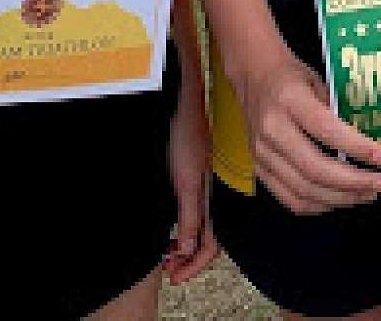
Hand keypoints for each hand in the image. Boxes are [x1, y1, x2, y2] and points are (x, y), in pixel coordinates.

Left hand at [163, 75, 218, 281]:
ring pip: (198, 228)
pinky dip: (181, 228)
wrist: (182, 104)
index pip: (210, 245)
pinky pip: (192, 213)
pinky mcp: (193, 178)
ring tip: (166, 253)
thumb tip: (188, 249)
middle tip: (168, 269)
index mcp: (213, 198)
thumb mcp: (186, 181)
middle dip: (187, 259)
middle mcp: (211, 195)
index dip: (194, 265)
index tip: (175, 276)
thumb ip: (190, 216)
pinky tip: (170, 229)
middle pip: (206, 240)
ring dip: (183, 245)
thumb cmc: (186, 135)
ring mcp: (202, 186)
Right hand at [234, 51, 380, 215]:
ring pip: (304, 190)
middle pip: (315, 169)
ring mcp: (261, 154)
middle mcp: (272, 129)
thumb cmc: (290, 75)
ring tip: (367, 193)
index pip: (326, 130)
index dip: (357, 148)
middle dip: (354, 182)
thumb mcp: (318, 79)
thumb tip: (369, 142)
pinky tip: (340, 199)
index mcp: (289, 99)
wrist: (252, 76)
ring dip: (341, 198)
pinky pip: (290, 199)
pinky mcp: (258, 170)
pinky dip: (319, 205)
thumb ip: (338, 110)